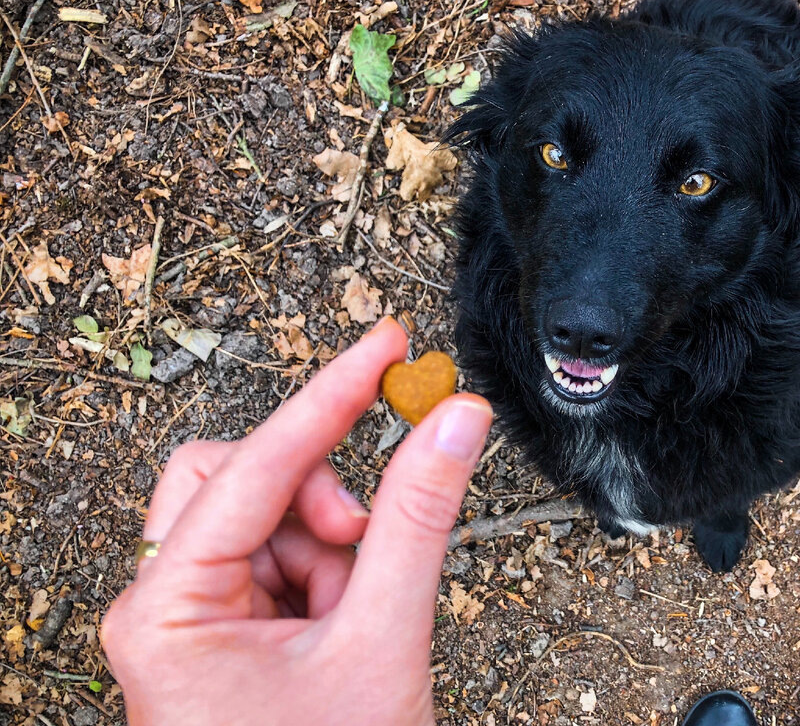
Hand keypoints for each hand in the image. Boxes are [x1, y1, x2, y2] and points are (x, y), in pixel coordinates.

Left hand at [101, 318, 492, 724]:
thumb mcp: (382, 639)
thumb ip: (417, 518)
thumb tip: (453, 421)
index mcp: (167, 612)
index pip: (254, 465)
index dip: (329, 396)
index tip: (383, 344)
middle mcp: (163, 606)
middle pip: (237, 477)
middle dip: (314, 496)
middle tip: (362, 539)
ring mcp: (192, 616)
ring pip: (264, 513)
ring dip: (326, 544)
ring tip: (356, 613)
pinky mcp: (223, 626)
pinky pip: (278, 553)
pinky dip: (324, 570)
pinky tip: (343, 624)